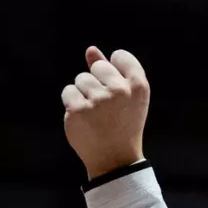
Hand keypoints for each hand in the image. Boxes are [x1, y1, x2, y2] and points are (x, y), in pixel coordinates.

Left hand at [62, 47, 149, 179]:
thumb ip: (111, 70)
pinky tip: (84, 117)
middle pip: (98, 67)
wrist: (115, 158)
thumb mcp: (126, 96)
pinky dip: (72, 104)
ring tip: (95, 113)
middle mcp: (120, 90)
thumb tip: (91, 50)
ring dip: (84, 93)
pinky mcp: (78, 110)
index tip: (118, 87)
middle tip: (107, 105)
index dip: (115, 69)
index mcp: (139, 86)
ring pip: (80, 79)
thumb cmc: (123, 123)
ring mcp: (98, 100)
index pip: (121, 56)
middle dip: (97, 82)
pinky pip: (68, 92)